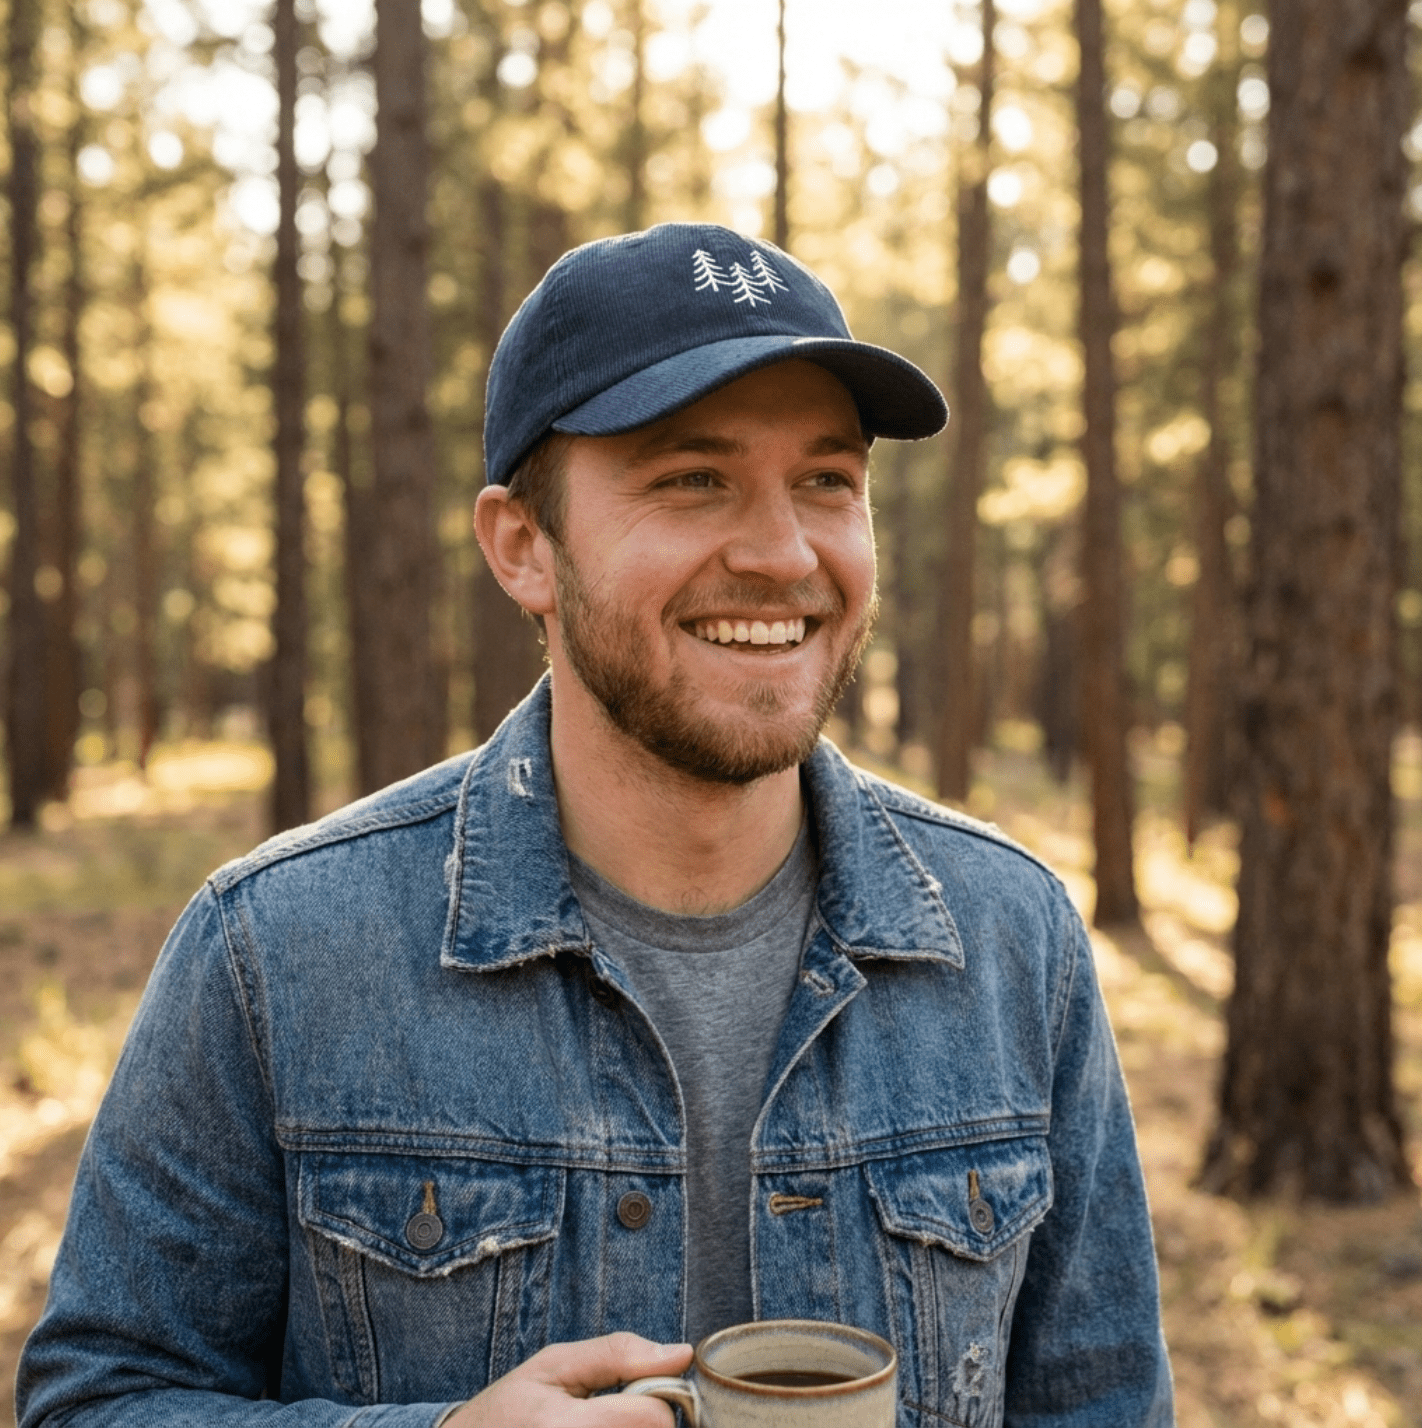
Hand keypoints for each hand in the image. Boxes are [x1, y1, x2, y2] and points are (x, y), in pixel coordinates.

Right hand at [444, 1333, 693, 1427]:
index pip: (655, 1417)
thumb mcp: (554, 1365)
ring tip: (602, 1427)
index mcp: (567, 1427)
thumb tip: (681, 1354)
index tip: (633, 1389)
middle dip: (646, 1421)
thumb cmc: (512, 1407)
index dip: (657, 1396)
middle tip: (611, 1412)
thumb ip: (618, 1355)